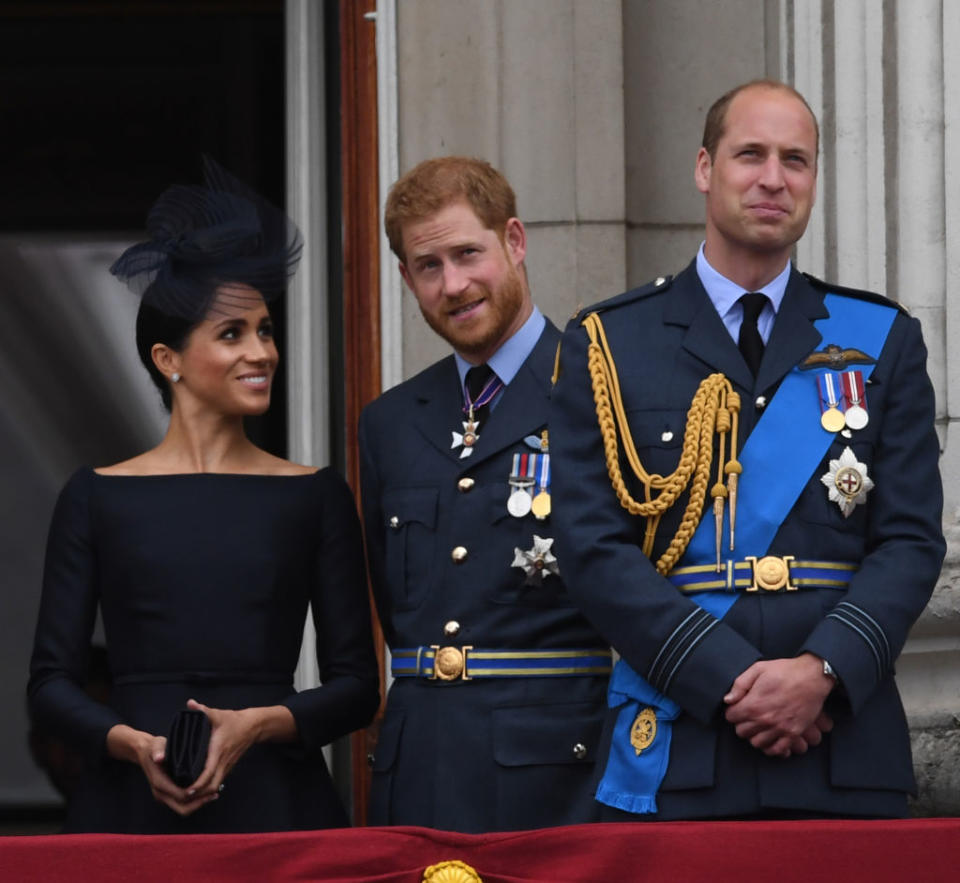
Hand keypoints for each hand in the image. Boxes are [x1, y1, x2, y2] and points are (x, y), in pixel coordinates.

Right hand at [106, 724, 217, 815]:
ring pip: (183, 809)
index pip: (180, 796)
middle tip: (214, 795)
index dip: (195, 795)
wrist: (145, 753)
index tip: (209, 788)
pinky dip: (194, 802)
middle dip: (199, 804)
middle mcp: (161, 794)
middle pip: (182, 808)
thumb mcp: (156, 745)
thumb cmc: (153, 748)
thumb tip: (159, 757)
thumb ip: (158, 751)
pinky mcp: (168, 796)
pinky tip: (205, 793)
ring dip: (198, 804)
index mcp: (159, 783)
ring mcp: (164, 797)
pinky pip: (182, 804)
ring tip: (213, 795)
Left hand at [182, 699, 296, 796]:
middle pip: (212, 786)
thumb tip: (190, 704)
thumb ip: (203, 710)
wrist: (253, 726)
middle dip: (198, 795)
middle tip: (182, 796)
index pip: (208, 772)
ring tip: (188, 795)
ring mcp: (227, 766)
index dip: (198, 784)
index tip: (187, 791)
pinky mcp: (228, 767)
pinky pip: (218, 782)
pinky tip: (198, 788)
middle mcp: (223, 762)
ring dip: (203, 793)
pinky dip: (208, 788)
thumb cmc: (234, 721)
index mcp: (218, 750)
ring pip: (215, 786)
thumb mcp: (218, 714)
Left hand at [723, 654, 834, 757]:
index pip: (731, 717)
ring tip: (758, 727)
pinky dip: (771, 747)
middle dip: (741, 724)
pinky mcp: (793, 733)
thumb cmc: (784, 671)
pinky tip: (770, 738)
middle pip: (742, 732)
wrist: (812, 677)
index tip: (738, 707)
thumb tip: (728, 700)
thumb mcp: (757, 669)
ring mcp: (780, 728)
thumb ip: (739, 685)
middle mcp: (765, 720)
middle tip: (747, 717)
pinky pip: (777, 750)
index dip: (732, 711)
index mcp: (753, 704)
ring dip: (755, 735)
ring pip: (757, 743)